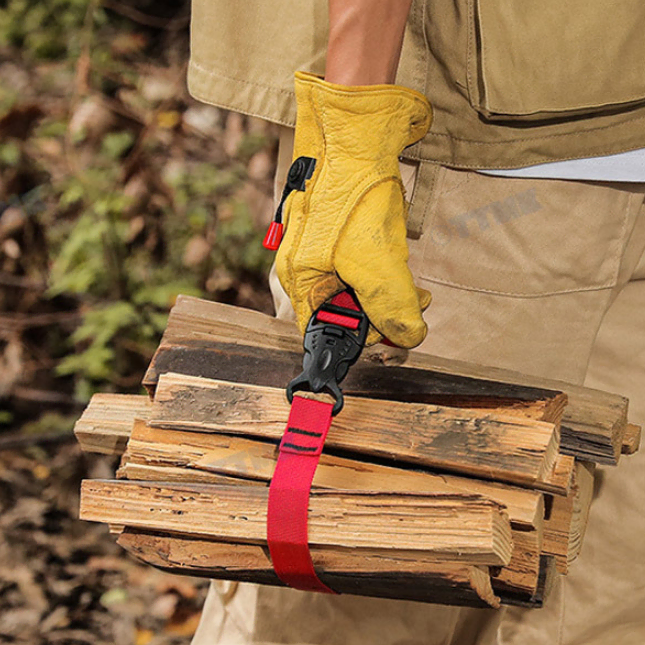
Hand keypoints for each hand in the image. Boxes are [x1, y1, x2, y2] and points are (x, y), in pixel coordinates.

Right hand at [275, 72, 431, 347]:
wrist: (357, 133)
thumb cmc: (353, 192)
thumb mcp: (375, 259)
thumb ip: (391, 304)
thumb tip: (409, 337)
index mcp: (299, 277)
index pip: (324, 330)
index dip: (362, 340)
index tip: (396, 339)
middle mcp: (304, 267)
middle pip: (341, 311)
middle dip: (382, 315)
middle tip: (416, 311)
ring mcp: (320, 248)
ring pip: (355, 289)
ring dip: (389, 295)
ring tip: (418, 293)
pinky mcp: (338, 234)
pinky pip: (360, 266)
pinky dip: (385, 273)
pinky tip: (403, 267)